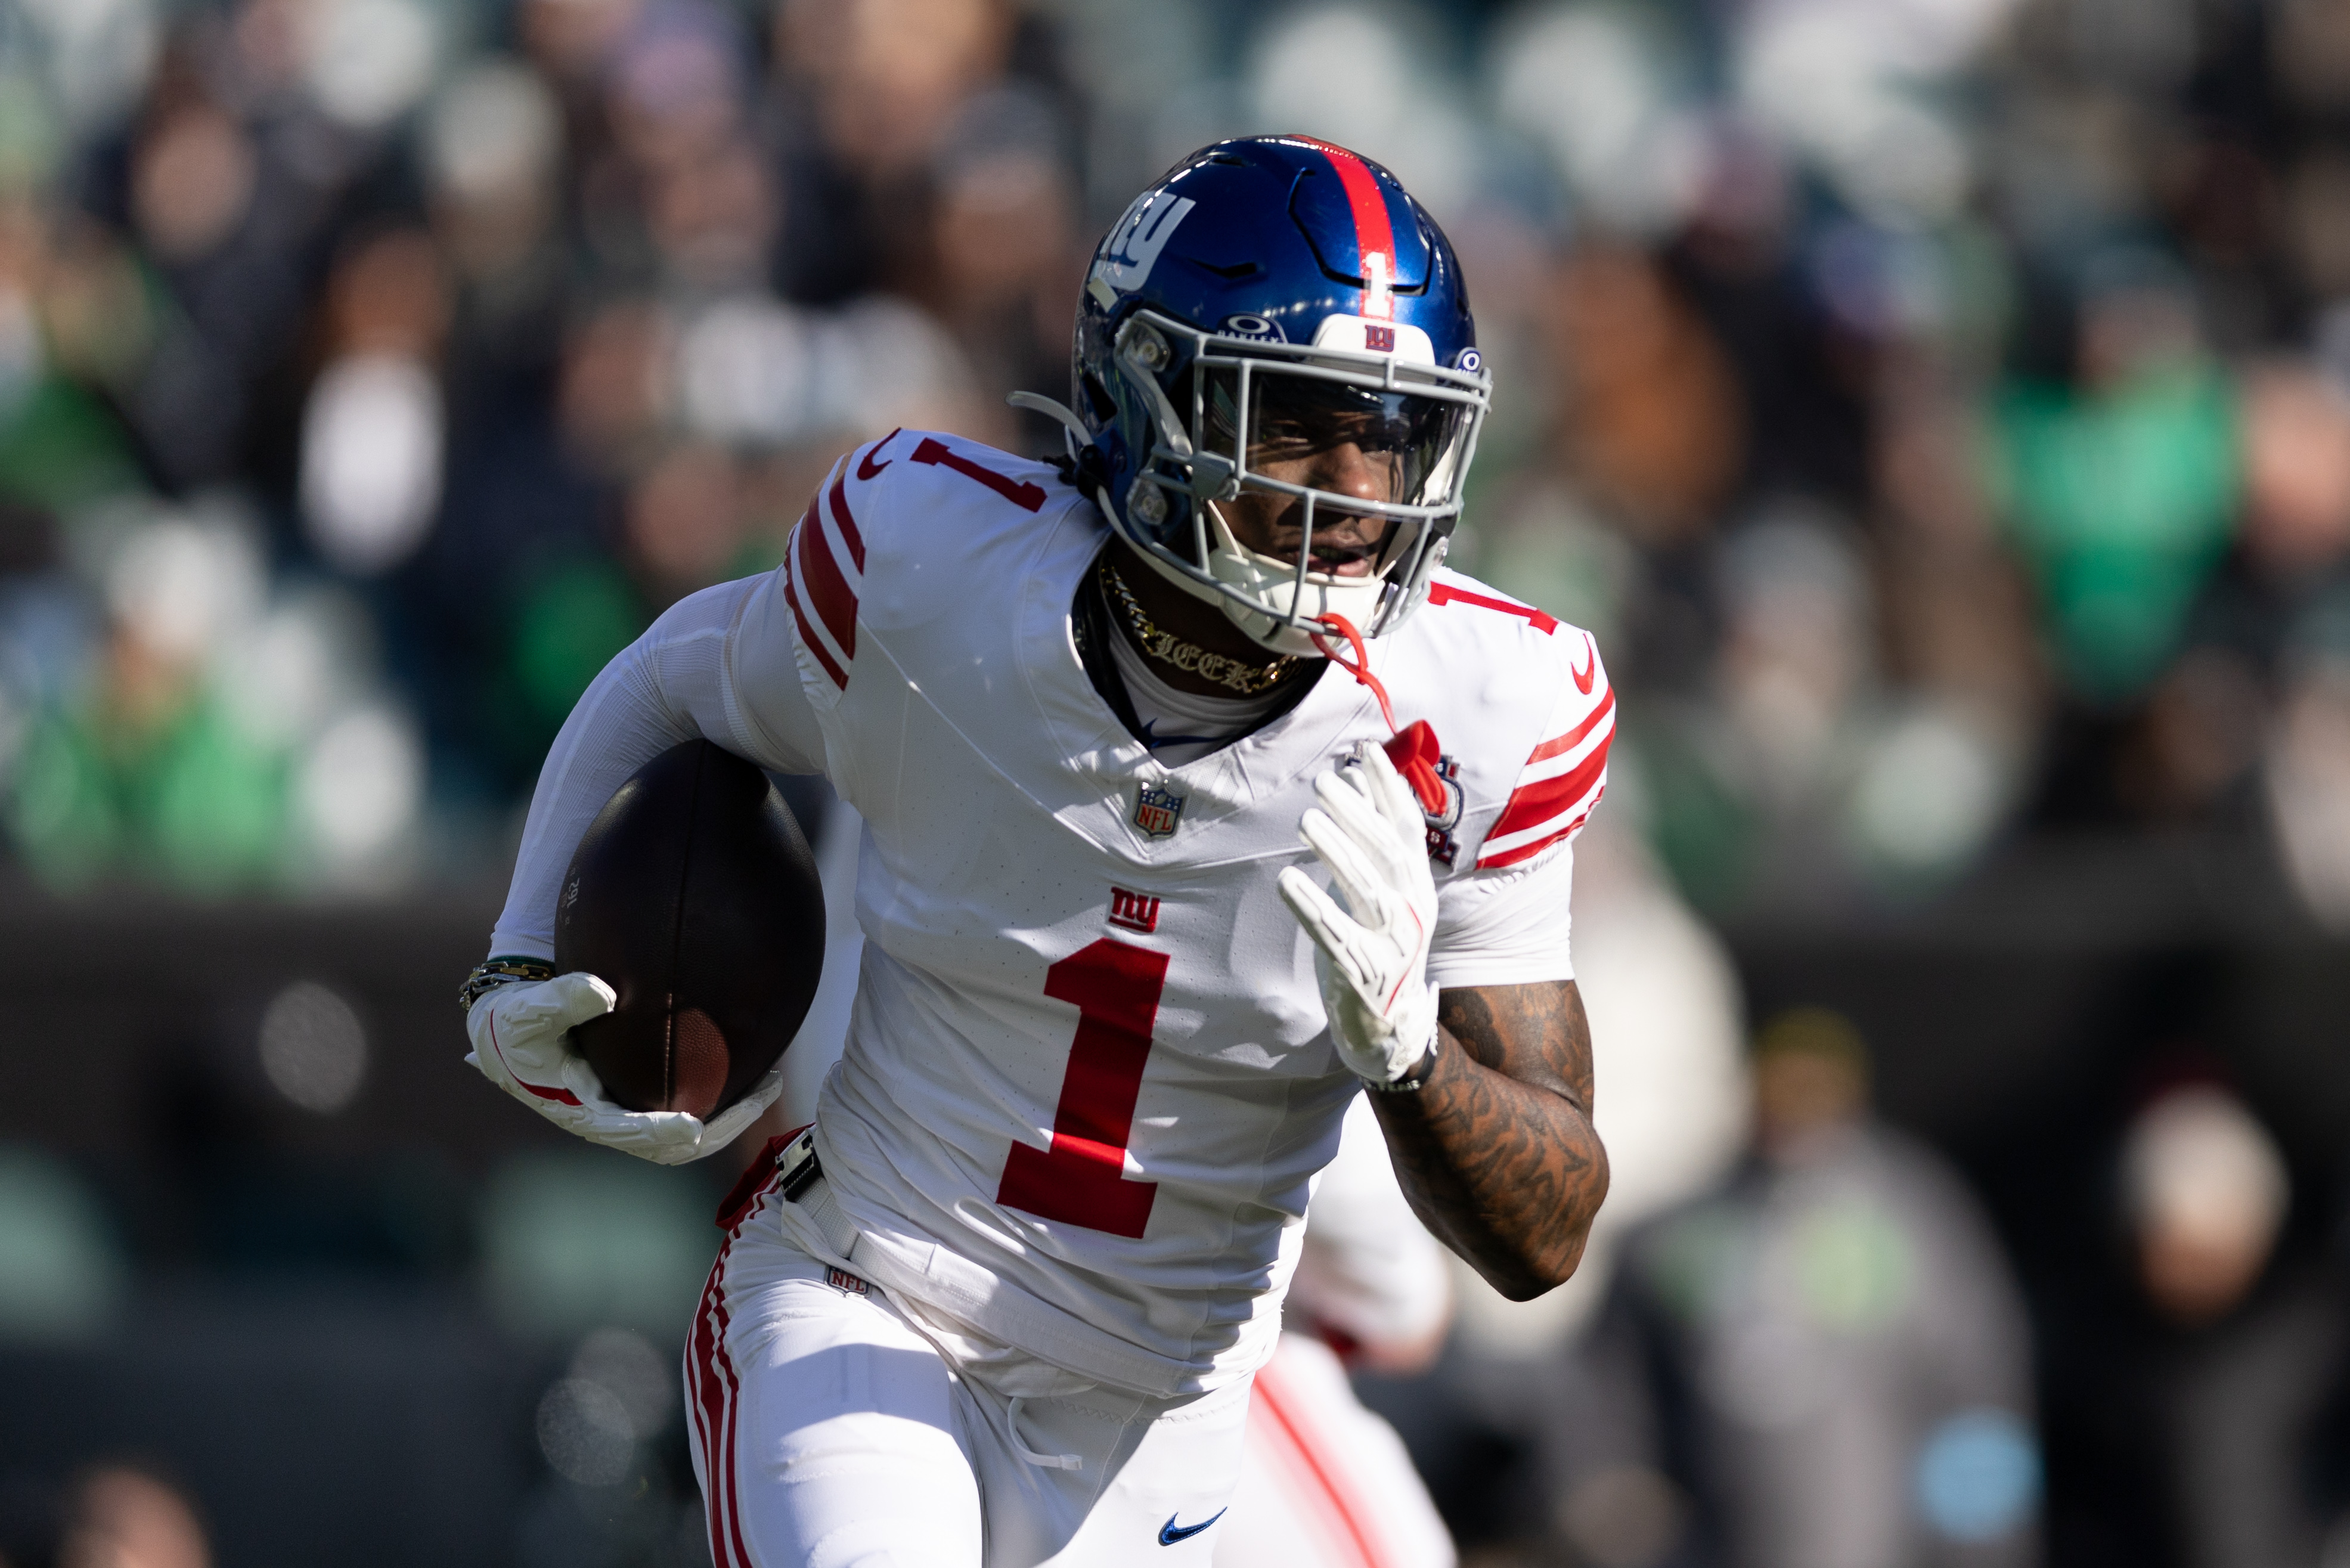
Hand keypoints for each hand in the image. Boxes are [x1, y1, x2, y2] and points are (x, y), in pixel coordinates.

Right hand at [465, 972, 783, 1164]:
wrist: (512, 1028)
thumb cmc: (517, 1022)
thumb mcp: (529, 1011)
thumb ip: (562, 1000)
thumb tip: (604, 991)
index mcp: (583, 1112)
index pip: (628, 1132)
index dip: (660, 1132)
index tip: (694, 1125)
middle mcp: (613, 1121)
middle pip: (675, 1144)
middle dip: (722, 1125)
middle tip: (765, 1094)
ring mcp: (631, 1113)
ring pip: (691, 1130)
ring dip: (732, 1113)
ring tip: (773, 1083)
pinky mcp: (642, 1098)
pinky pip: (689, 1104)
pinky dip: (721, 1093)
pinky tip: (753, 1065)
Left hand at [1277, 742, 1440, 1085]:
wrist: (1390, 1027)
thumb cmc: (1376, 946)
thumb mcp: (1381, 892)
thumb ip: (1368, 840)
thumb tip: (1354, 780)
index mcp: (1417, 885)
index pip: (1408, 827)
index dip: (1388, 788)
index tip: (1364, 750)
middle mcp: (1414, 910)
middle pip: (1388, 853)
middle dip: (1358, 814)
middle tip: (1324, 782)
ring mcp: (1394, 944)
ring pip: (1368, 889)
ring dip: (1338, 851)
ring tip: (1307, 819)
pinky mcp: (1366, 974)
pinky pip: (1336, 935)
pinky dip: (1312, 905)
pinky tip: (1287, 879)